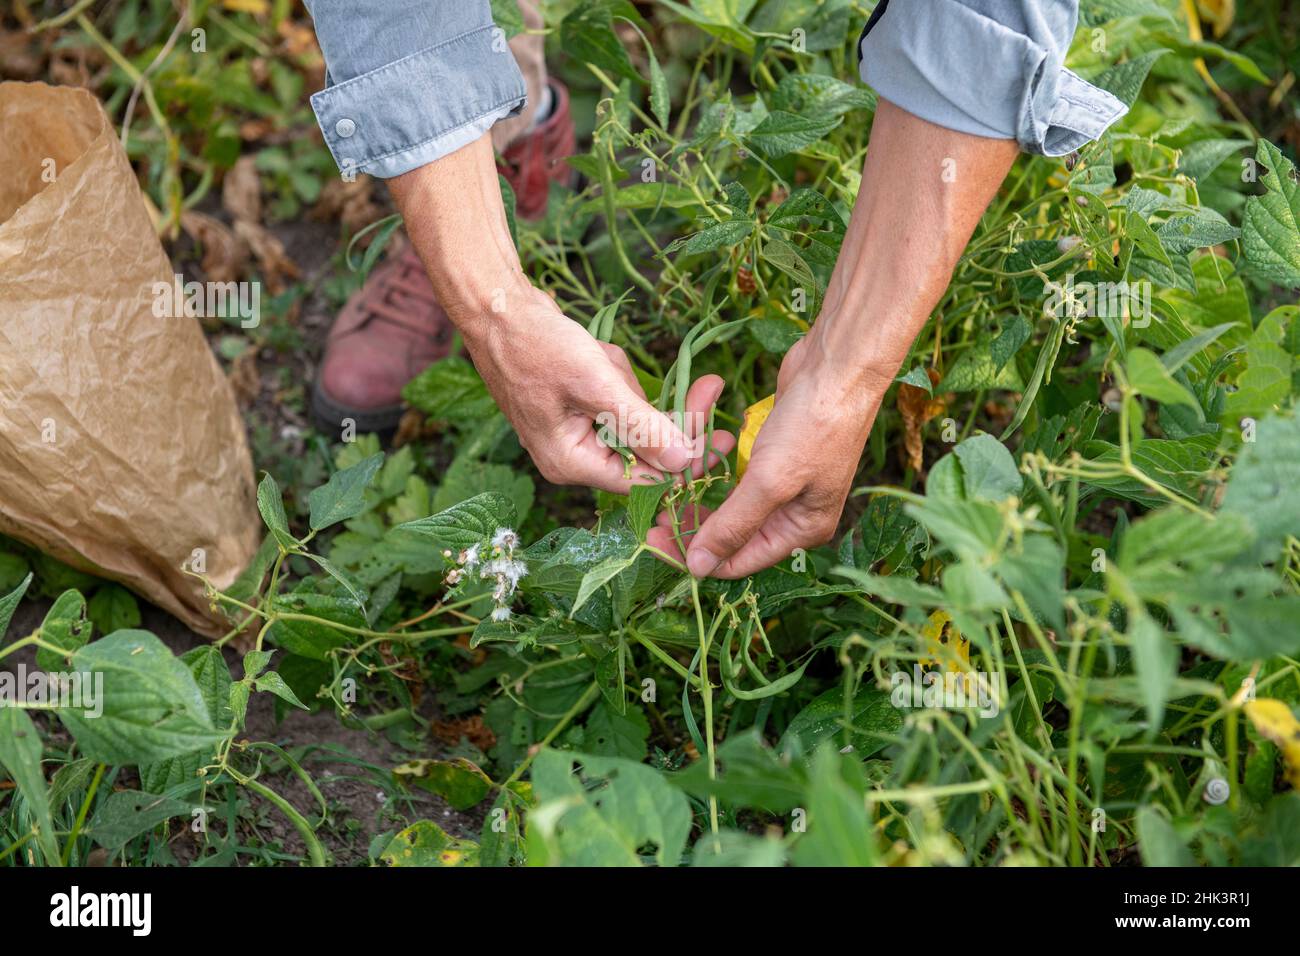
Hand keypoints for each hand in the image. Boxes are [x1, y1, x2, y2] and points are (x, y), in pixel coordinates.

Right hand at [463, 288, 733, 493]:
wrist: (495, 307)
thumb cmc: (536, 344)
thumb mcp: (594, 382)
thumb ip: (641, 425)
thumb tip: (685, 462)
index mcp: (572, 464)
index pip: (645, 478)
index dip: (686, 459)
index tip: (724, 433)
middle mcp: (573, 458)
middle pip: (645, 450)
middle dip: (667, 413)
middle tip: (711, 383)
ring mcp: (574, 433)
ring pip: (633, 419)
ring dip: (630, 385)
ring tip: (603, 355)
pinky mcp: (578, 409)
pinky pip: (618, 400)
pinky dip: (617, 375)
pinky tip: (596, 353)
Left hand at [648, 334, 887, 577]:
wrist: (839, 364)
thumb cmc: (814, 425)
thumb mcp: (771, 482)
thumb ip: (733, 526)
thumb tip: (699, 568)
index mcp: (802, 529)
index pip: (741, 560)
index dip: (698, 556)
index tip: (655, 541)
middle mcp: (794, 512)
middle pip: (733, 532)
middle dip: (693, 525)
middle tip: (651, 515)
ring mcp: (783, 481)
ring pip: (728, 500)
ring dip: (697, 494)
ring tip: (662, 488)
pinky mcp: (771, 453)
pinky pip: (732, 471)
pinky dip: (711, 467)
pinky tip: (688, 462)